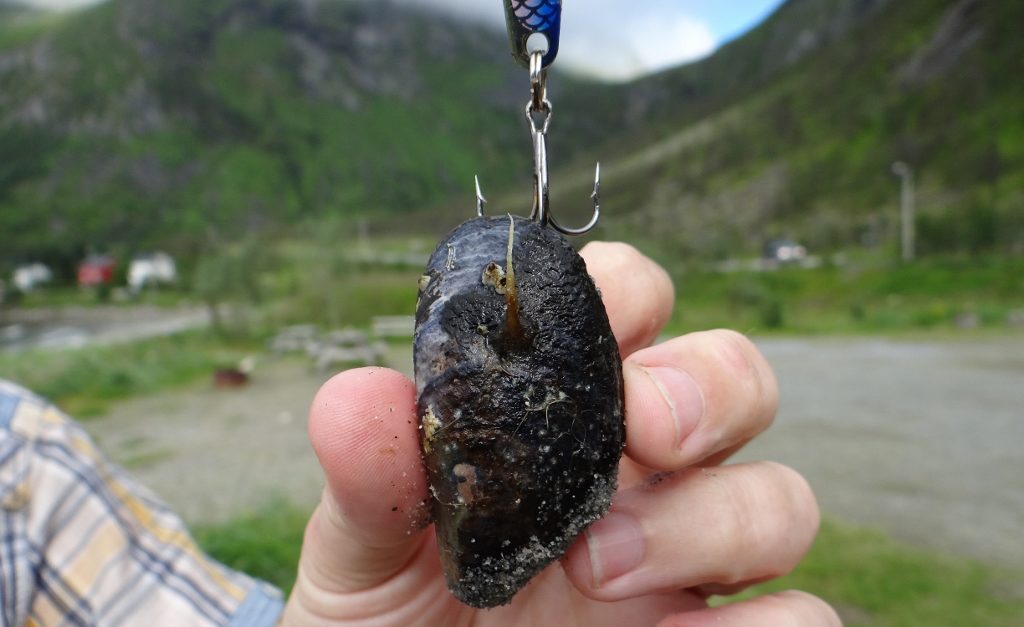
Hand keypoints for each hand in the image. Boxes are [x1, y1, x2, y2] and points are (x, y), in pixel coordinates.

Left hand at [282, 243, 839, 625]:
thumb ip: (370, 479)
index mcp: (561, 417)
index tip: (582, 341)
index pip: (627, 305)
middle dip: (706, 388)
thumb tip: (356, 398)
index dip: (626, 294)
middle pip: (736, 378)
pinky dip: (765, 626)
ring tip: (598, 570)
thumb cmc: (391, 621)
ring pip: (781, 495)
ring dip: (711, 519)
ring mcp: (687, 559)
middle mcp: (640, 475)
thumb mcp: (362, 552)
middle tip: (643, 435)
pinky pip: (803, 615)